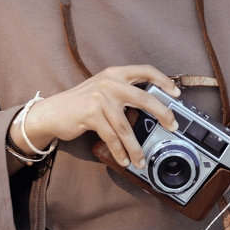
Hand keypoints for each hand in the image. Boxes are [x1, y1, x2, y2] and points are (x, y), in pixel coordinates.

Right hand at [11, 65, 180, 169]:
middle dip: (163, 114)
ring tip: (141, 160)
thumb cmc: (81, 103)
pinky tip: (124, 160)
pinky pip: (111, 137)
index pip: (145, 70)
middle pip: (145, 98)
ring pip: (126, 127)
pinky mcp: (91, 114)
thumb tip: (153, 105)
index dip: (164, 80)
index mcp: (115, 73)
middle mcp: (109, 82)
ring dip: (136, 147)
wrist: (52, 112)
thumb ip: (124, 91)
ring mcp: (100, 98)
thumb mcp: (103, 89)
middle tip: (173, 126)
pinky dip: (119, 151)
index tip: (176, 92)